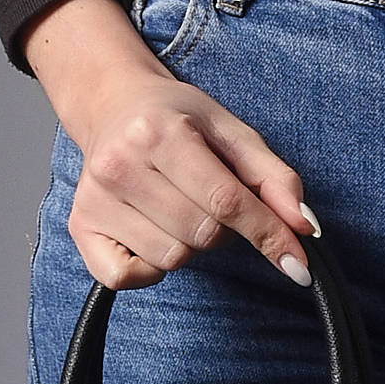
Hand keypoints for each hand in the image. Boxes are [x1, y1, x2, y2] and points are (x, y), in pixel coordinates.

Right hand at [19, 0, 317, 290]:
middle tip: (212, 201)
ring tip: (180, 209)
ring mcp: (94, 198)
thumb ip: (274, 178)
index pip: (226, 202)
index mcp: (160, 132)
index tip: (297, 264)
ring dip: (190, 245)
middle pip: (202, 234)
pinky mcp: (79, 226)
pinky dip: (150, 268)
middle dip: (224, 230)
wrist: (114, 106)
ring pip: (172, 258)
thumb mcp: (232, 133)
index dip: (269, 235)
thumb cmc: (178, 120)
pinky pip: (126, 278)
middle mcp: (119, 164)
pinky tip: (153, 234)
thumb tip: (304, 225)